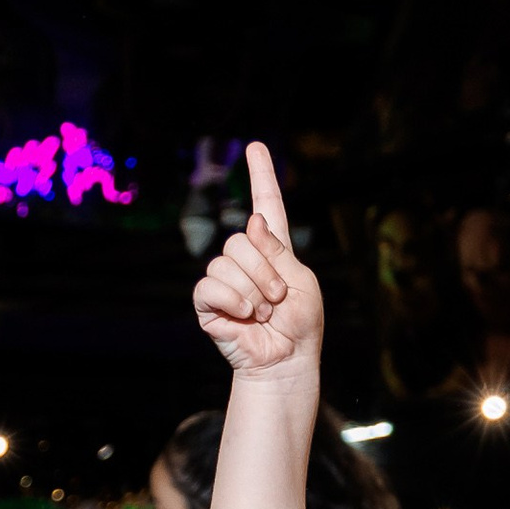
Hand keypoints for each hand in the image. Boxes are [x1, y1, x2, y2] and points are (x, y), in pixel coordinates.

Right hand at [193, 142, 323, 382]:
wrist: (285, 361)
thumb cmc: (300, 325)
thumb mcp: (301, 281)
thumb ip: (279, 251)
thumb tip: (253, 222)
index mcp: (273, 249)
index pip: (266, 205)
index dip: (261, 175)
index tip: (256, 147)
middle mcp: (245, 259)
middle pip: (241, 239)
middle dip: (265, 272)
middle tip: (277, 300)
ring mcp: (224, 279)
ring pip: (227, 263)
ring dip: (253, 291)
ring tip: (264, 313)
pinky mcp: (208, 301)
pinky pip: (211, 285)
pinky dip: (234, 301)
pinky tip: (246, 316)